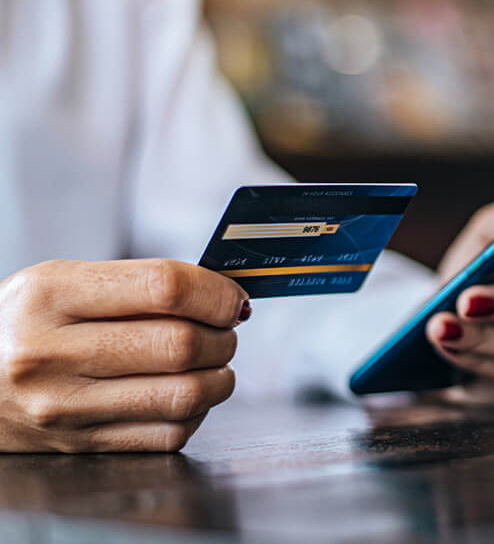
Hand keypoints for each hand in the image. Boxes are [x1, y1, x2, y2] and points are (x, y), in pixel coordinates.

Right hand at [0, 259, 247, 451]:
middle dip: (224, 336)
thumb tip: (224, 297)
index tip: (232, 299)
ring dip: (220, 377)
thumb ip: (140, 283)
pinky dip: (196, 412)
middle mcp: (51, 352)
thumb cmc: (27, 322)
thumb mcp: (63, 281)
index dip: (216, 293)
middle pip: (180, 344)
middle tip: (226, 330)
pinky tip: (186, 392)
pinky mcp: (79, 445)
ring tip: (215, 362)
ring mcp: (63, 406)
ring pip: (184, 395)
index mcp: (51, 294)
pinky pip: (169, 434)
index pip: (164, 287)